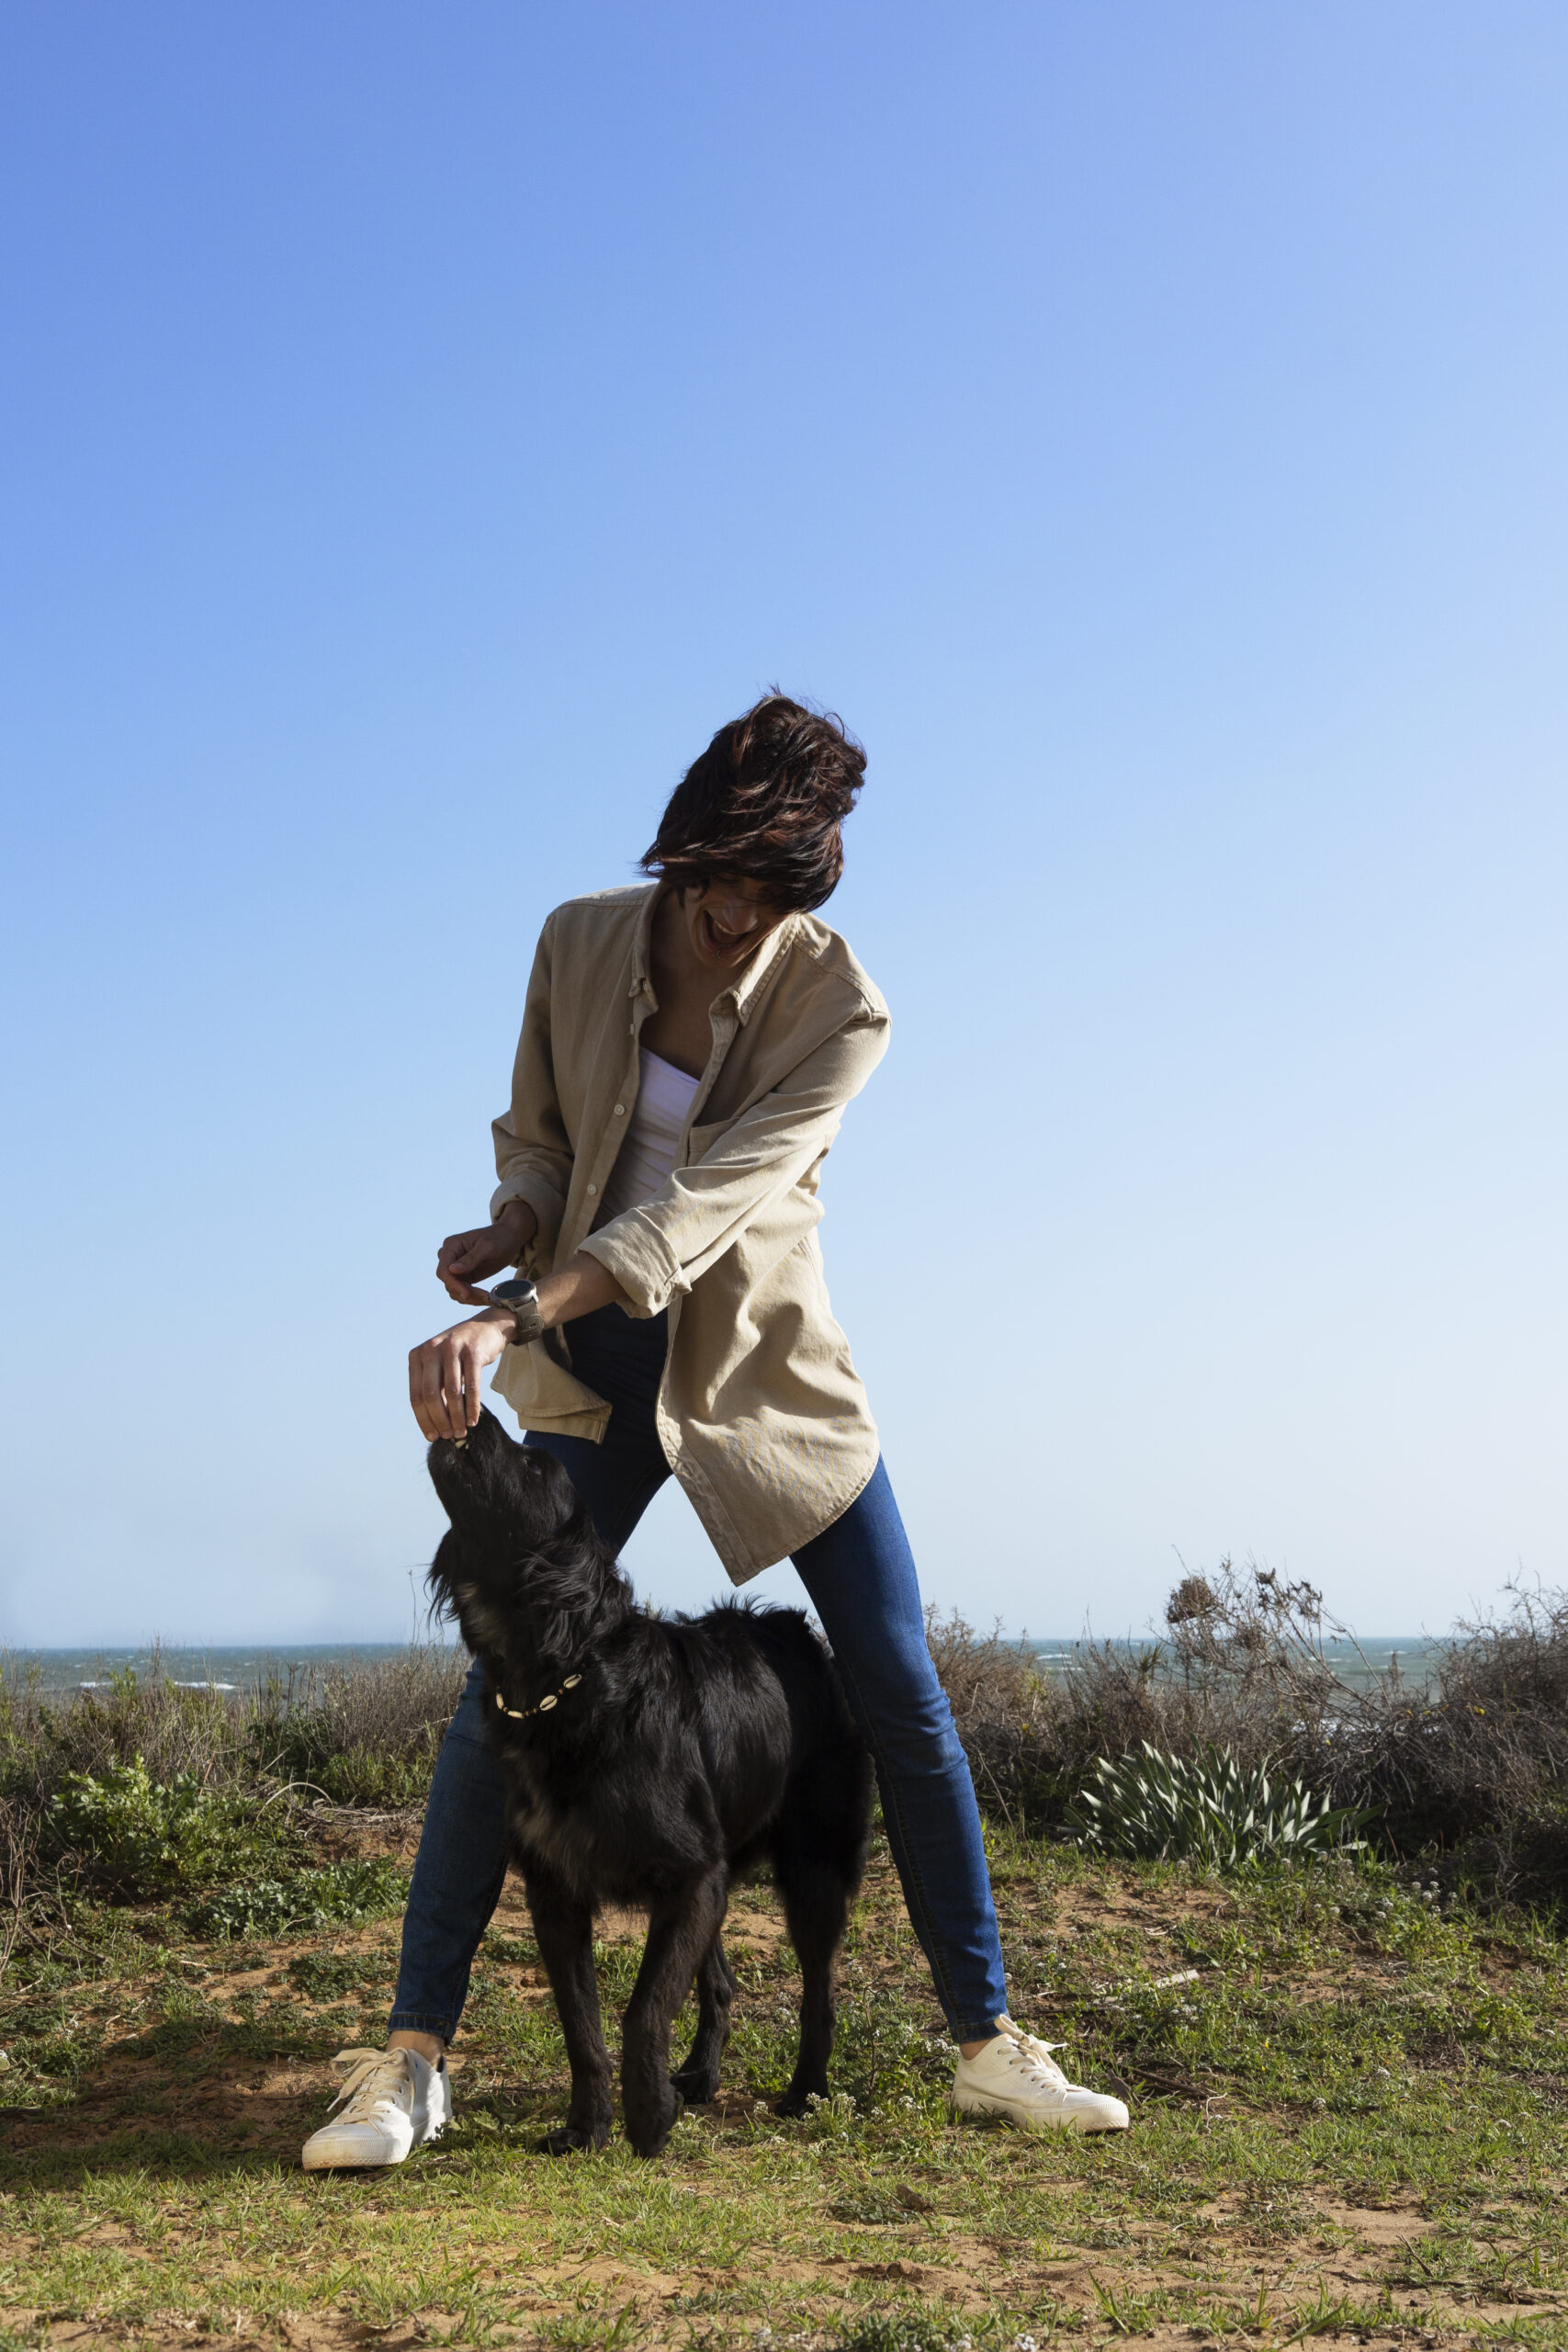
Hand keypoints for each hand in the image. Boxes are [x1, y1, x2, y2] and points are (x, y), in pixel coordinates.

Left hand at [409, 1311, 514, 1441]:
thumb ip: (434, 1388)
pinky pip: (472, 1386)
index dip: (424, 1419)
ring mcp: (452, 1348)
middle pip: (430, 1395)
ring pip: (451, 1392)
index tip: (432, 1436)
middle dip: (439, 1420)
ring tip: (461, 1431)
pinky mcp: (473, 1352)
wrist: (487, 1327)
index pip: (415, 1395)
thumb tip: (434, 1425)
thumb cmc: (460, 1352)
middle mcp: (431, 1349)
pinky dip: (472, 1407)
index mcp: (417, 1355)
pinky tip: (473, 1420)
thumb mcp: (440, 1365)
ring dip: (456, 1417)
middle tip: (449, 1436)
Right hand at [436, 1201, 537, 1303]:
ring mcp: (456, 1268)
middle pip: (448, 1282)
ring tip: (488, 1298)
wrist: (509, 1238)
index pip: (444, 1270)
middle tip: (484, 1297)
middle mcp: (450, 1257)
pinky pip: (462, 1291)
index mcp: (451, 1246)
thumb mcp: (488, 1247)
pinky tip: (486, 1298)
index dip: (453, 1284)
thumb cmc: (499, 1238)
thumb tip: (452, 1270)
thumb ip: (471, 1258)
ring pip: (454, 1289)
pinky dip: (472, 1297)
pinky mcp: (464, 1276)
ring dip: (469, 1297)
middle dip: (464, 1292)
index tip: (467, 1294)